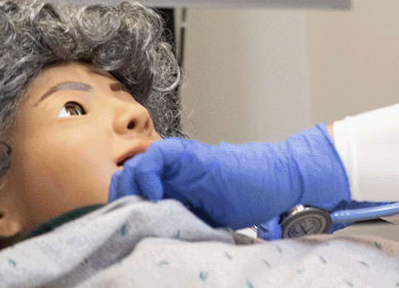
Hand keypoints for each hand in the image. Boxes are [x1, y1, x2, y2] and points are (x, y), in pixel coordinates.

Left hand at [109, 124, 350, 229]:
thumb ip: (182, 221)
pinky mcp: (191, 155)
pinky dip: (147, 173)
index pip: (133, 191)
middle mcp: (172, 171)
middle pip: (127, 178)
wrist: (279, 179)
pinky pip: (157, 155)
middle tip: (124, 221)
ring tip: (136, 209)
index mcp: (174, 186)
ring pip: (136, 165)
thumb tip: (152, 243)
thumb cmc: (249, 197)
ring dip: (129, 187)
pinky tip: (153, 195)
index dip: (121, 208)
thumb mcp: (207, 219)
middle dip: (119, 199)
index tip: (120, 229)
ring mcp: (180, 161)